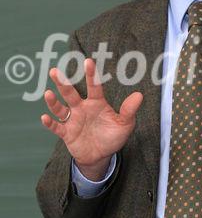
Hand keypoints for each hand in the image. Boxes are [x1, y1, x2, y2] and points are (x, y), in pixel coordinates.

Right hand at [41, 58, 142, 180]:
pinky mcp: (67, 133)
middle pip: (71, 93)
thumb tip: (139, 95)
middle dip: (62, 83)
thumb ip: (129, 110)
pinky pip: (57, 127)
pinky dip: (50, 123)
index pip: (94, 86)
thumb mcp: (124, 124)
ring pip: (60, 108)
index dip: (91, 74)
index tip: (88, 61)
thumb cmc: (113, 136)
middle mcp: (82, 108)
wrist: (101, 155)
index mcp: (97, 103)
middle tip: (54, 71)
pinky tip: (45, 117)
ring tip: (48, 93)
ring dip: (53, 102)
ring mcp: (73, 120)